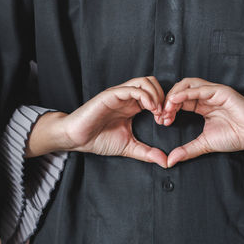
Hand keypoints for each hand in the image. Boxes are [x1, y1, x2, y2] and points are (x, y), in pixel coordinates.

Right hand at [26, 77, 167, 167]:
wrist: (77, 139)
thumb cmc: (99, 139)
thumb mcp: (129, 147)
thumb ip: (148, 153)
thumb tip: (166, 162)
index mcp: (133, 106)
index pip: (156, 94)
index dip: (165, 105)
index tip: (166, 122)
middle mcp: (128, 97)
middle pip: (153, 83)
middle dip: (163, 97)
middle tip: (163, 115)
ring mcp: (119, 94)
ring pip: (145, 81)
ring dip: (156, 95)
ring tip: (157, 111)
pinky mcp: (111, 95)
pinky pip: (132, 88)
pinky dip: (145, 96)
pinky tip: (149, 108)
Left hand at [161, 78, 243, 166]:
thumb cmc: (234, 136)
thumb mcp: (204, 144)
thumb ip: (187, 150)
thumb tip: (170, 161)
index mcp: (201, 106)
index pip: (179, 101)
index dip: (168, 109)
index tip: (162, 121)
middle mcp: (206, 97)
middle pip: (180, 90)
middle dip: (168, 101)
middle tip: (162, 115)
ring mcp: (214, 93)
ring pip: (188, 84)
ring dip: (174, 95)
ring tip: (167, 108)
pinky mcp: (222, 92)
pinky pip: (201, 88)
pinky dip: (186, 93)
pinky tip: (176, 100)